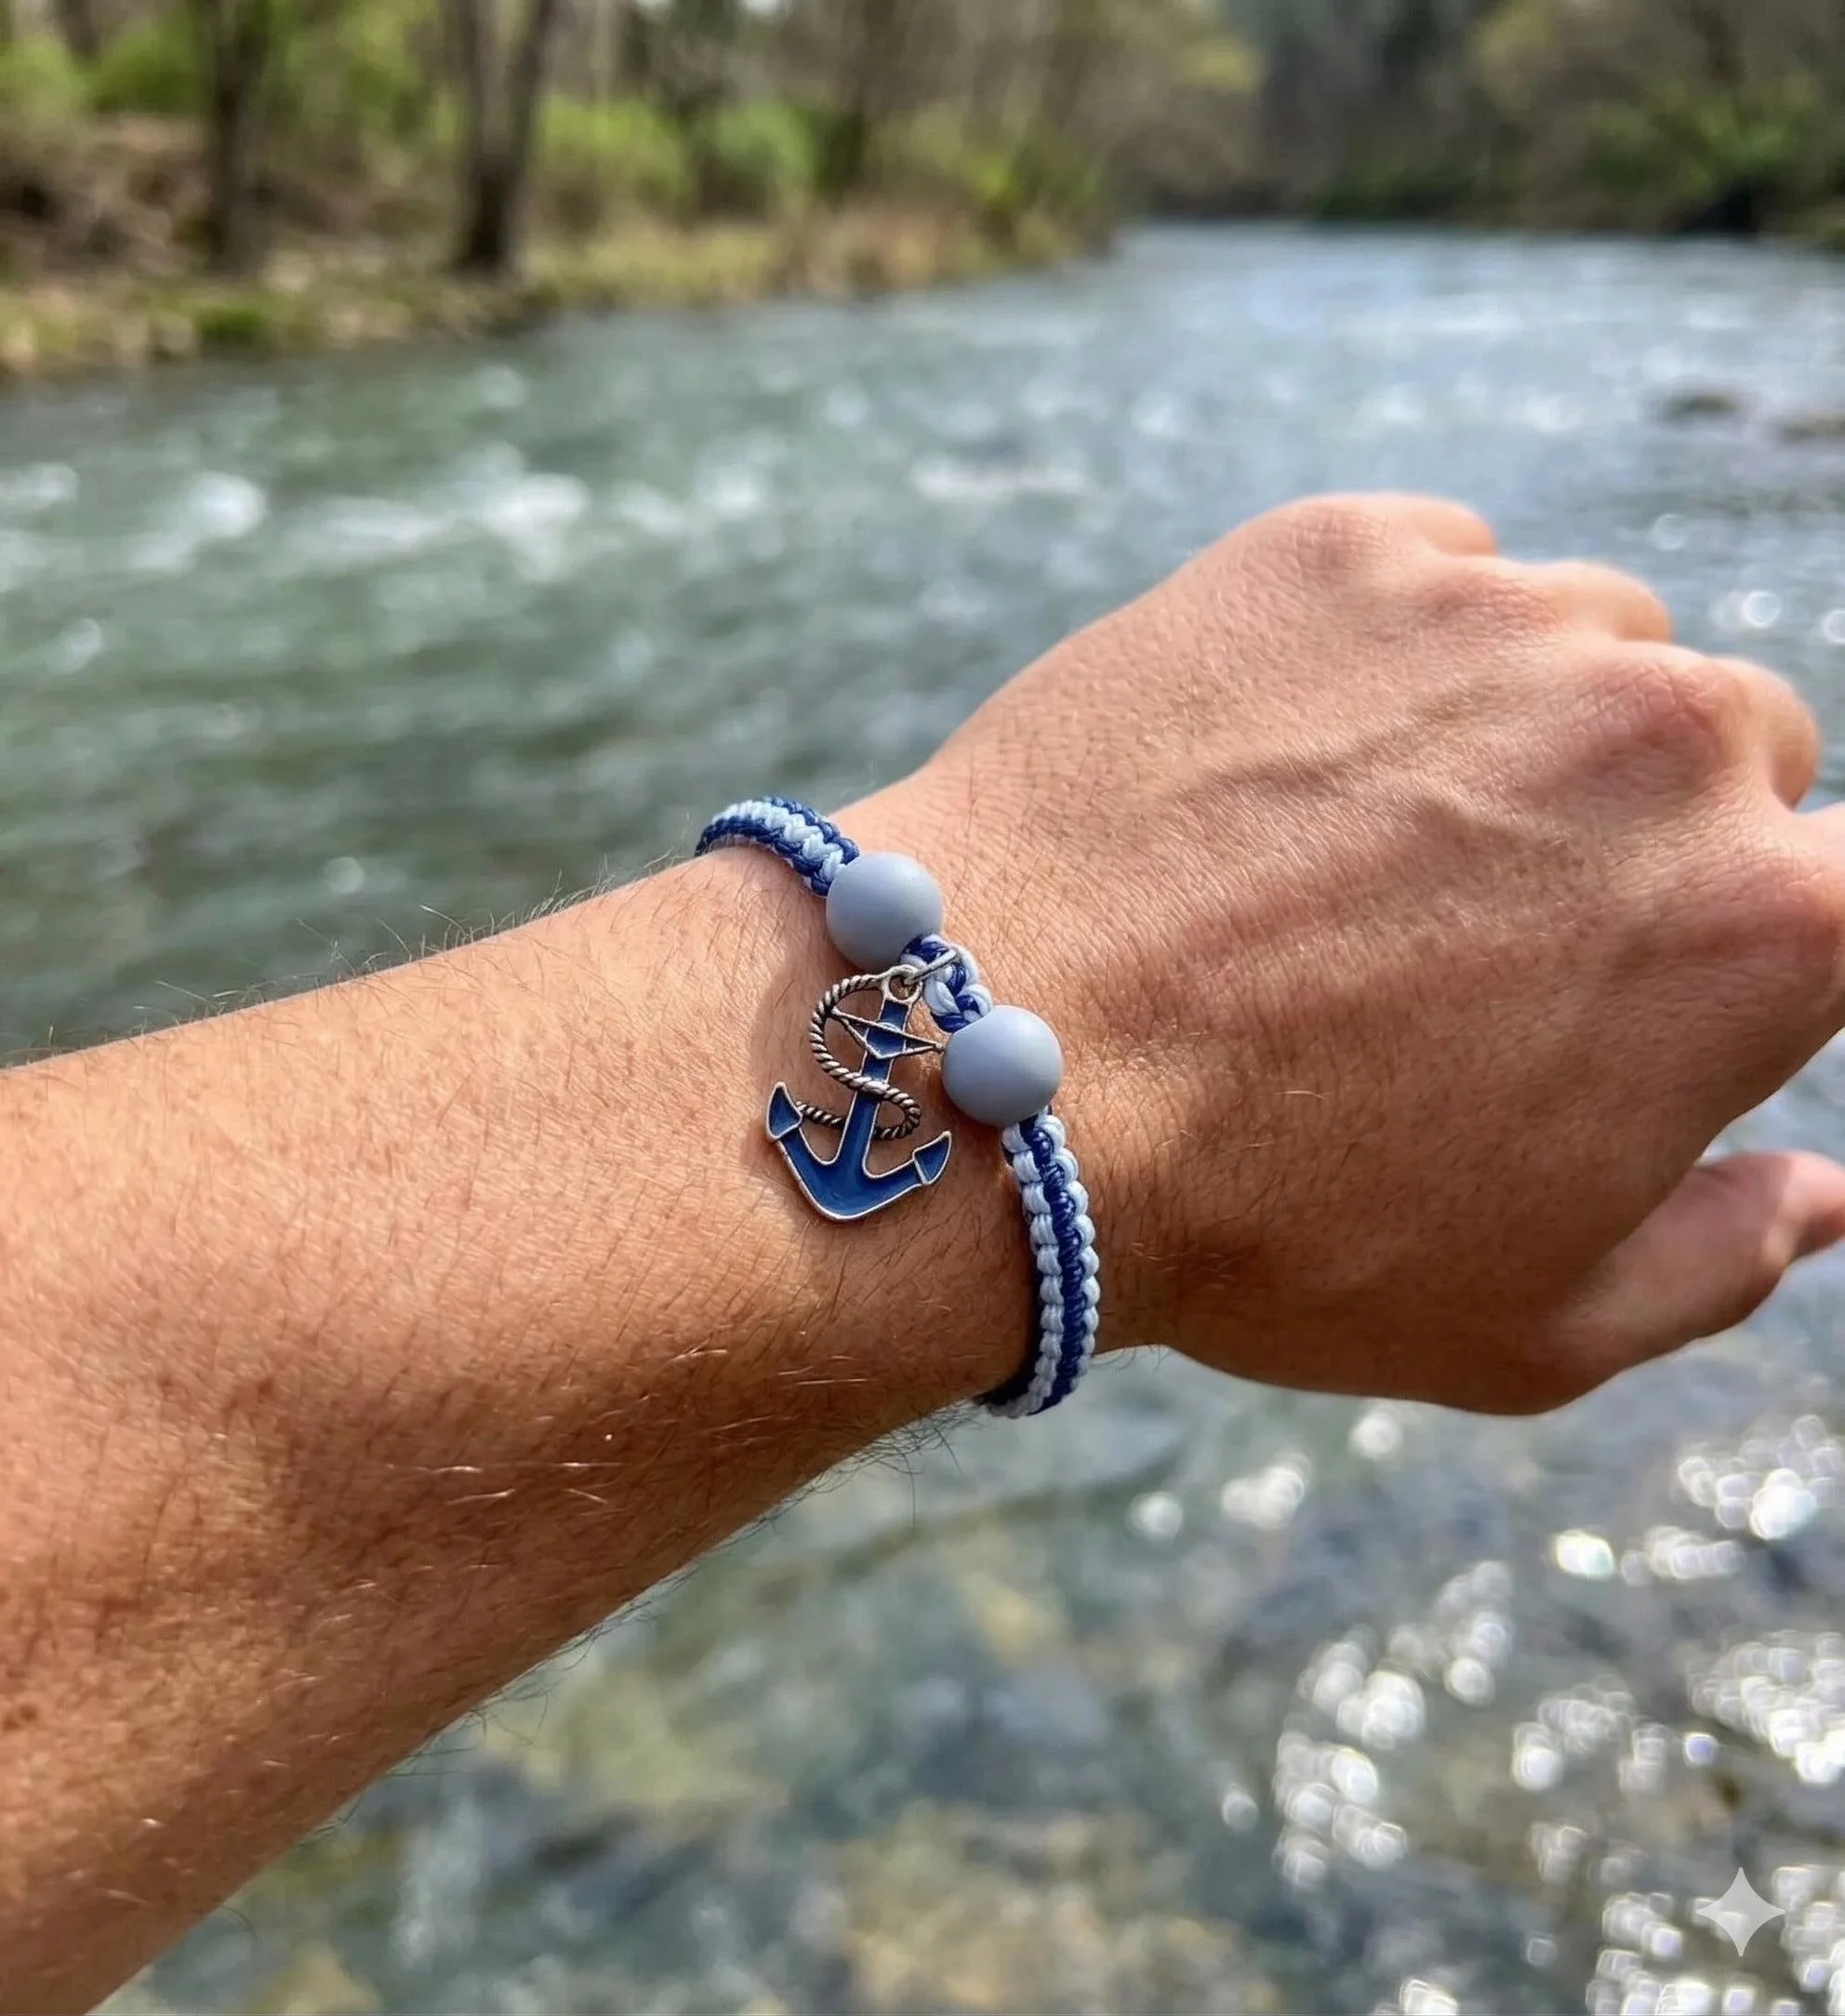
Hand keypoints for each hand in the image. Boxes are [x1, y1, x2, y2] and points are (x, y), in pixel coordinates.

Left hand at [852, 493, 1844, 1411]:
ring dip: (1514, 727)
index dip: (1761, 931)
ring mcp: (1499, 616)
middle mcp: (1668, 735)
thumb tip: (1827, 1194)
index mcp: (1766, 925)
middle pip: (1727, 751)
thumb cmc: (1269, 1225)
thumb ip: (1724, 1255)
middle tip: (1466, 931)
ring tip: (1351, 849)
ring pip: (1583, 645)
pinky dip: (1387, 653)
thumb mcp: (1529, 1324)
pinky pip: (1432, 574)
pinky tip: (1275, 766)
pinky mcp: (1340, 549)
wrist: (1003, 1069)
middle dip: (1636, 833)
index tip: (1654, 962)